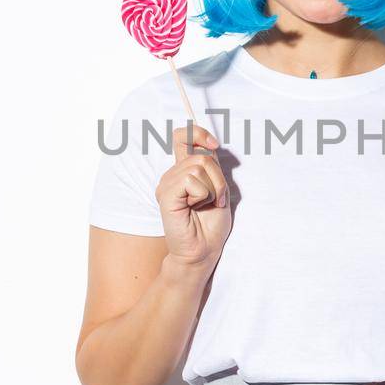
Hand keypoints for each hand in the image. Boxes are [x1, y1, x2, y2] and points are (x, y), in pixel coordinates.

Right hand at [157, 122, 231, 270]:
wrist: (203, 252)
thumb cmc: (210, 225)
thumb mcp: (218, 189)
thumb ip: (212, 167)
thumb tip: (209, 146)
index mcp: (183, 172)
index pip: (182, 137)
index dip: (198, 133)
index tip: (214, 144)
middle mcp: (172, 175)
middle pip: (202, 155)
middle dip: (219, 178)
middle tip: (216, 200)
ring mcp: (167, 184)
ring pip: (199, 166)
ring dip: (213, 188)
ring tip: (205, 205)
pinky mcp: (166, 195)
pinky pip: (191, 180)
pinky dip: (202, 195)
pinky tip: (195, 208)